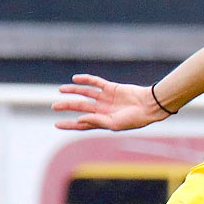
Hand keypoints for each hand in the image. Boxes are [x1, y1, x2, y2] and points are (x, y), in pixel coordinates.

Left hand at [52, 74, 168, 131]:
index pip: (82, 123)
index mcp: (103, 121)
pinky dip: (86, 80)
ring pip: (86, 93)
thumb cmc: (134, 119)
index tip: (57, 124)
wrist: (149, 106)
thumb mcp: (114, 124)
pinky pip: (96, 82)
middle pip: (81, 107)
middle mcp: (103, 109)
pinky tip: (75, 78)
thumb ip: (96, 121)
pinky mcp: (111, 88)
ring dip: (73, 91)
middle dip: (67, 106)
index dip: (69, 124)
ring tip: (61, 90)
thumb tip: (79, 119)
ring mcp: (106, 98)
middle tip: (54, 106)